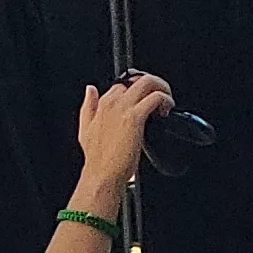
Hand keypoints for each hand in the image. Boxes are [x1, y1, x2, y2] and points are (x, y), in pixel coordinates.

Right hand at [75, 73, 174, 192]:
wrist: (102, 175)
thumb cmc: (97, 159)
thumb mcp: (85, 129)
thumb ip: (88, 107)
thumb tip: (90, 89)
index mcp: (102, 104)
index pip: (123, 84)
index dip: (138, 89)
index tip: (146, 101)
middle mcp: (113, 102)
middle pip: (138, 78)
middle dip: (154, 84)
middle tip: (162, 96)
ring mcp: (124, 108)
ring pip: (149, 82)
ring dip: (162, 89)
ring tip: (167, 103)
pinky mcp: (135, 117)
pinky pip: (156, 97)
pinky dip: (166, 100)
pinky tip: (167, 111)